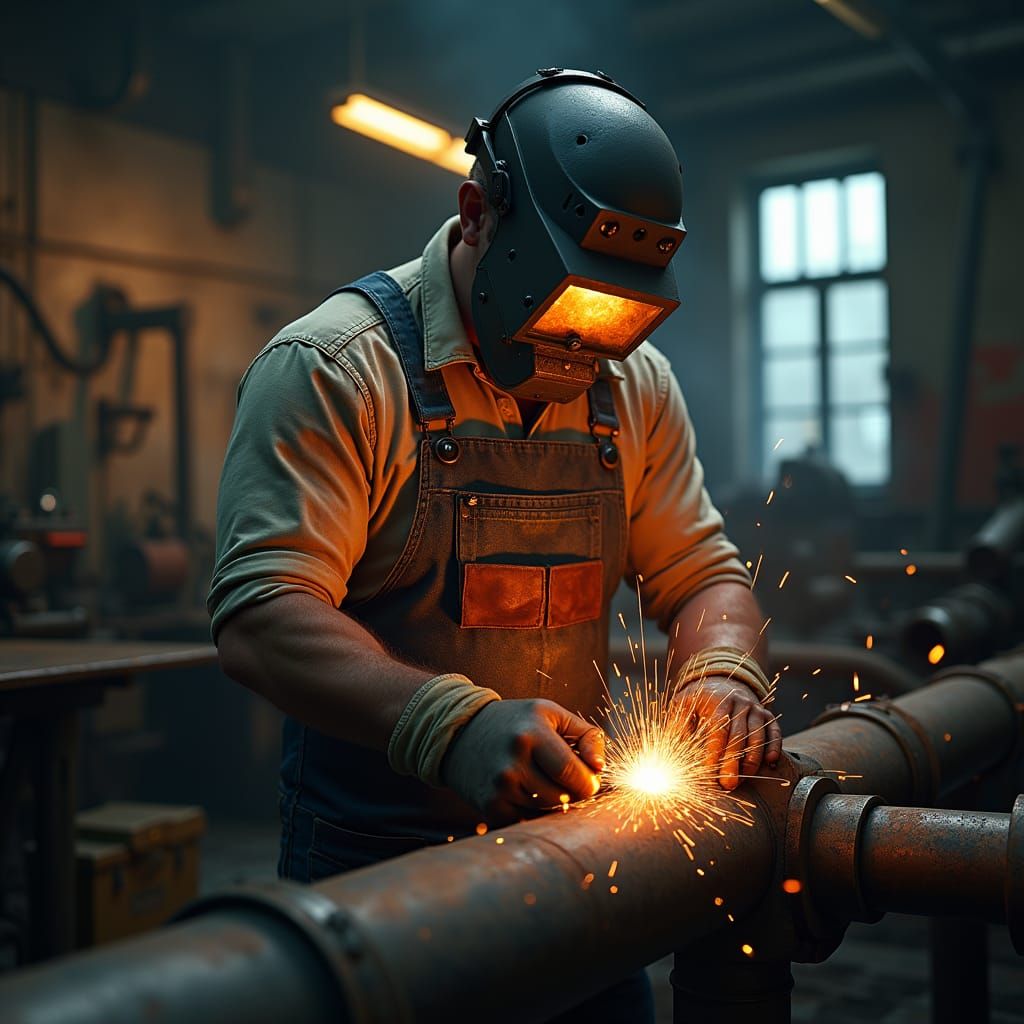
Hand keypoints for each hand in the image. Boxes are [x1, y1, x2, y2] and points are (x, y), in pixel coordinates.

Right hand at [441, 699, 603, 823]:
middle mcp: (513, 760)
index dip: (589, 781)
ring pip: (546, 810)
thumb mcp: (551, 714)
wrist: (460, 733)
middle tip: (565, 778)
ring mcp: (499, 786)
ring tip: (541, 778)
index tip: (587, 777)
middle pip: (564, 796)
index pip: (574, 773)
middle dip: (573, 791)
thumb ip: (587, 735)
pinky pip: (526, 820)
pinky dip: (532, 810)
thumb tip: (600, 768)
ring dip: (552, 800)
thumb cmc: (515, 721)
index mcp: (532, 733)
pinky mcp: (489, 806)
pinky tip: (524, 790)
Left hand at [673, 678, 781, 790]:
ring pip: (758, 736)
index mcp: (718, 700)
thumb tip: (672, 746)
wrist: (722, 683)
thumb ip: (678, 723)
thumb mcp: (683, 704)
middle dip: (733, 762)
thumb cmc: (698, 700)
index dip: (714, 751)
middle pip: (739, 735)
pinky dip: (775, 747)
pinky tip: (770, 763)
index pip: (718, 728)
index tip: (708, 771)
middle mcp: (740, 703)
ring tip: (744, 779)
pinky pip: (775, 732)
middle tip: (728, 784)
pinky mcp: (767, 715)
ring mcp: (755, 709)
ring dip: (752, 759)